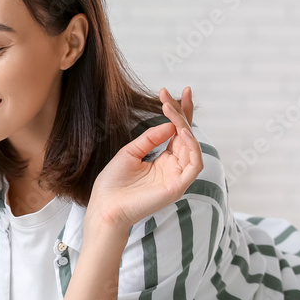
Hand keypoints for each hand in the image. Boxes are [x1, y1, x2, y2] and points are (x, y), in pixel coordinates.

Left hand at [88, 86, 203, 229]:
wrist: (104, 207)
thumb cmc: (113, 184)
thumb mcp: (130, 153)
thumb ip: (150, 138)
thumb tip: (169, 123)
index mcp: (163, 161)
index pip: (176, 133)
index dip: (178, 113)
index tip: (169, 92)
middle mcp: (174, 168)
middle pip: (187, 136)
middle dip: (184, 113)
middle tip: (176, 93)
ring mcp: (178, 178)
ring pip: (192, 146)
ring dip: (184, 125)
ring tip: (171, 109)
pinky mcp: (178, 187)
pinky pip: (194, 163)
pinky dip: (190, 146)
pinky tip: (180, 131)